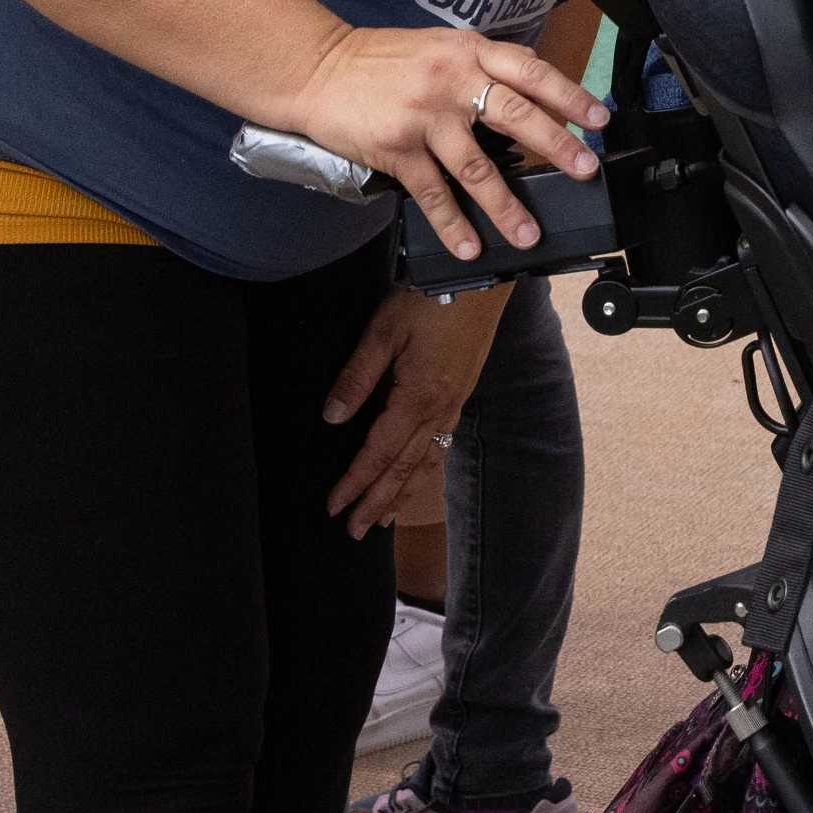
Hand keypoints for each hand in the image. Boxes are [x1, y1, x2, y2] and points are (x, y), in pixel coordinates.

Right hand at [280, 26, 606, 264]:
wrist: (318, 68)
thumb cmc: (380, 59)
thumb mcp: (440, 46)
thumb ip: (480, 68)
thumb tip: (526, 99)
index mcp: (470, 51)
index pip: (531, 71)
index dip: (569, 94)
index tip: (598, 119)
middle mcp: (452, 79)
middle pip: (516, 114)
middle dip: (557, 145)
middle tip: (585, 170)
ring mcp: (425, 116)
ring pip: (476, 166)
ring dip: (506, 205)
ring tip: (527, 232)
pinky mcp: (397, 148)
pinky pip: (432, 192)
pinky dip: (453, 223)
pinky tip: (470, 244)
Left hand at [322, 285, 508, 533]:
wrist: (480, 280)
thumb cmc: (430, 300)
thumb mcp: (383, 331)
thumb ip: (357, 377)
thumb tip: (332, 417)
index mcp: (416, 397)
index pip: (378, 453)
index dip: (354, 483)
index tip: (333, 507)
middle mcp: (438, 410)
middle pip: (404, 468)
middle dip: (378, 502)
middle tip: (356, 532)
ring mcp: (454, 404)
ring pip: (426, 461)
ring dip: (404, 493)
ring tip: (385, 518)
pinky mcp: (462, 393)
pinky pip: (442, 444)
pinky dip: (426, 469)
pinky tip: (420, 473)